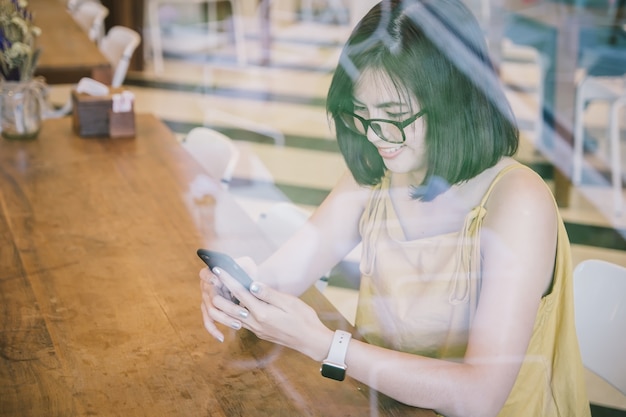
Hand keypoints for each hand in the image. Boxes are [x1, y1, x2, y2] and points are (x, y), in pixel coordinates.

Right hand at [199, 256, 256, 341]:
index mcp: (211, 272)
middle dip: (228, 307)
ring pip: (212, 313)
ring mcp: (206, 300)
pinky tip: (221, 338)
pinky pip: (208, 322)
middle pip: (213, 298)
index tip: (218, 282)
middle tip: (244, 312)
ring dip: (225, 319)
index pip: (205, 274)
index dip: (210, 278)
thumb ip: (242, 265)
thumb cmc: (247, 272)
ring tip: (239, 325)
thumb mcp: (247, 265)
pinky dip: (213, 330)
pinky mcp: (209, 311)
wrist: (248, 283)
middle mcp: (205, 286)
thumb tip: (238, 271)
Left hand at [207, 267, 333, 361]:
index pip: (240, 293)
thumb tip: (252, 284)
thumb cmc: (303, 318)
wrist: (310, 340)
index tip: (218, 270)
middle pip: (230, 308)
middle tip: (212, 280)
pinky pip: (241, 321)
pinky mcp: (259, 332)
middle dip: (219, 293)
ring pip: (233, 317)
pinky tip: (233, 306)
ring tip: (217, 291)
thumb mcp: (289, 302)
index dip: (228, 280)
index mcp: (262, 313)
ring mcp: (256, 330)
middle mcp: (255, 323)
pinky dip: (233, 313)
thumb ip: (269, 294)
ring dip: (224, 304)